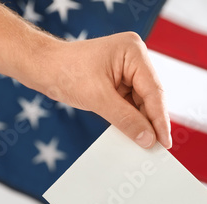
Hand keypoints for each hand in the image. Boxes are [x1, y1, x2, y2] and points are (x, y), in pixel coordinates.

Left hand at [32, 32, 171, 148]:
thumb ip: (126, 119)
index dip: (160, 119)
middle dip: (152, 122)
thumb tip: (148, 139)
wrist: (41, 67)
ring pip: (142, 102)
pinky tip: (134, 133)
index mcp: (133, 52)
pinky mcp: (119, 79)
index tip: (165, 142)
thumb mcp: (98, 98)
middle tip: (158, 148)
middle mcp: (134, 58)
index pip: (153, 91)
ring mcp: (128, 69)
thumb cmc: (64, 72)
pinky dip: (131, 118)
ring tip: (145, 144)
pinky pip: (131, 103)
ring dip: (142, 122)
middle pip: (151, 97)